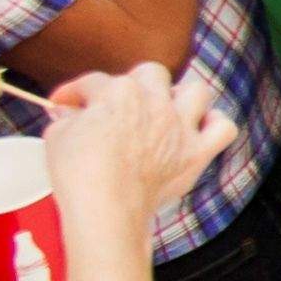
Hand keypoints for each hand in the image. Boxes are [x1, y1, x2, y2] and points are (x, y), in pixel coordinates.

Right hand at [35, 66, 231, 241]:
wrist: (107, 207)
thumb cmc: (78, 173)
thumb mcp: (57, 136)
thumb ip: (66, 118)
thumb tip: (68, 113)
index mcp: (118, 92)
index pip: (94, 82)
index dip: (76, 92)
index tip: (67, 104)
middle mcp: (155, 102)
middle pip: (151, 74)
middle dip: (133, 84)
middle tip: (119, 106)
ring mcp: (181, 126)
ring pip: (196, 92)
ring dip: (182, 98)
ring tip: (166, 112)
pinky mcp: (197, 152)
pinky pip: (224, 128)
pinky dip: (215, 127)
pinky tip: (199, 132)